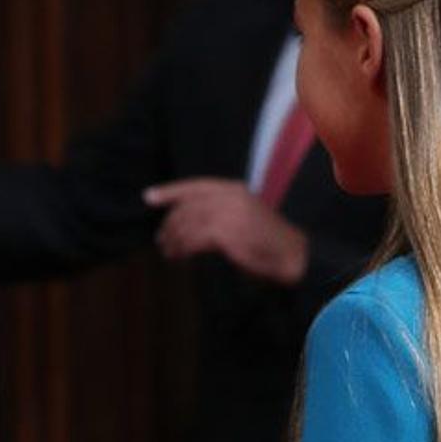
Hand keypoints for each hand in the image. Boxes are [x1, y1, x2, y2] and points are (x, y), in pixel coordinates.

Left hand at [146, 179, 307, 283]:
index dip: (169, 191)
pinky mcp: (225, 233)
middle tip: (160, 239)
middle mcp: (229, 197)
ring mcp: (227, 214)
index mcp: (234, 189)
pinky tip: (178, 256)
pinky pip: (194, 239)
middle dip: (169, 223)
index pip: (194, 186)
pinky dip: (182, 249)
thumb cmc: (269, 241)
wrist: (292, 254)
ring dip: (173, 239)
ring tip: (167, 251)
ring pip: (187, 223)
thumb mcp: (245, 215)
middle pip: (187, 206)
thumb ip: (221, 211)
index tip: (148, 197)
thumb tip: (189, 220)